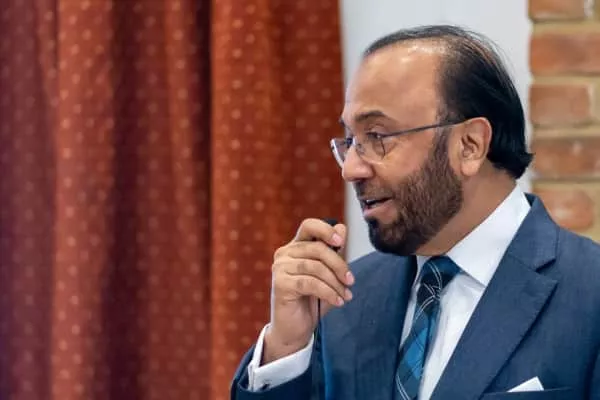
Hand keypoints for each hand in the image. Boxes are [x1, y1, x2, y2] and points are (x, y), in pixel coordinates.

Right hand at [262, 218, 353, 363]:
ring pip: (316, 267)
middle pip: (318, 249)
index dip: (326, 230)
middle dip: (339, 265)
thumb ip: (334, 252)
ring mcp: (280, 268)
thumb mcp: (328, 274)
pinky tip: (338, 302)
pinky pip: (310, 283)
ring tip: (345, 296)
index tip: (341, 242)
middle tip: (351, 281)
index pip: (309, 225)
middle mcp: (284, 253)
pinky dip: (328, 293)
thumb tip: (342, 226)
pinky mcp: (280, 284)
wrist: (295, 329)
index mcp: (295, 247)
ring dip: (335, 283)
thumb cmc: (312, 300)